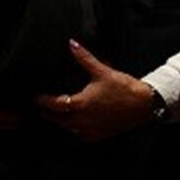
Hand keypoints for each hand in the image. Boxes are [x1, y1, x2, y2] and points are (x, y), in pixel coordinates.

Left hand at [33, 40, 154, 142]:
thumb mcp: (102, 71)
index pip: (53, 104)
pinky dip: (75, 129)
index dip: (43, 100)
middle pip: (57, 120)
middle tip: (40, 109)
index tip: (35, 97)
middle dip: (48, 114)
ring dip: (61, 122)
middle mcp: (82, 120)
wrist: (144, 104)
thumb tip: (72, 44)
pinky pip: (81, 135)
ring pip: (68, 128)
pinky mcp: (99, 134)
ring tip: (56, 116)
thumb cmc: (124, 88)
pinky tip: (75, 125)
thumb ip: (84, 58)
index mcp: (79, 104)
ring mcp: (90, 130)